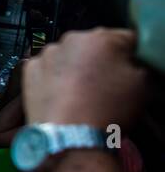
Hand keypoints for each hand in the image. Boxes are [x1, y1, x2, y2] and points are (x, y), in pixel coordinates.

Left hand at [21, 28, 149, 130]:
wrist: (68, 134)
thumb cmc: (108, 109)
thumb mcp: (142, 85)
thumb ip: (138, 64)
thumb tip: (130, 62)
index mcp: (101, 37)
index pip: (125, 39)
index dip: (131, 56)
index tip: (131, 71)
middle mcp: (71, 39)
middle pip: (94, 46)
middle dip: (101, 61)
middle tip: (106, 85)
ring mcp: (46, 54)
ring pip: (68, 57)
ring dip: (76, 68)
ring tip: (82, 94)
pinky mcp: (29, 70)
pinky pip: (48, 69)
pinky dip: (54, 78)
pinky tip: (62, 96)